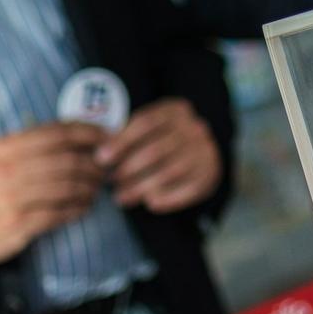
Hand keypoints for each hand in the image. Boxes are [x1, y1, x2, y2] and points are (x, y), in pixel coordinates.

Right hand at [0, 123, 106, 266]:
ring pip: (68, 186)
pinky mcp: (19, 224)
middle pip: (67, 160)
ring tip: (97, 187)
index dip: (88, 133)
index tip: (108, 136)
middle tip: (106, 168)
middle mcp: (7, 170)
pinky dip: (79, 208)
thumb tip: (77, 132)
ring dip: (90, 186)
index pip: (57, 133)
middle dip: (94, 163)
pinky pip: (61, 213)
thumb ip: (30, 146)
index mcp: (5, 148)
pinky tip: (85, 206)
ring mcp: (12, 198)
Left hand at [96, 98, 224, 213]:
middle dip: (128, 168)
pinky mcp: (211, 175)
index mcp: (177, 110)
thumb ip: (127, 135)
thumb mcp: (149, 128)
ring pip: (169, 172)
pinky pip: (186, 190)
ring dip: (141, 187)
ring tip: (121, 196)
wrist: (199, 151)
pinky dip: (166, 198)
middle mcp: (195, 128)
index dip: (121, 141)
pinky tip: (149, 203)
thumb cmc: (162, 139)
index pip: (146, 123)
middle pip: (156, 150)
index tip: (102, 158)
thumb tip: (101, 153)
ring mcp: (205, 151)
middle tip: (111, 181)